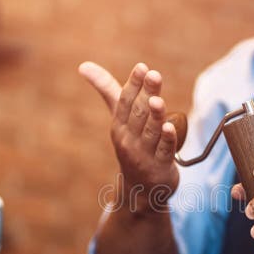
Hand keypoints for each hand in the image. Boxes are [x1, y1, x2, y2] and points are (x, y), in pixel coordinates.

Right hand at [78, 61, 178, 208]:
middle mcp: (129, 139)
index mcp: (119, 125)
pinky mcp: (160, 167)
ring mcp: (144, 154)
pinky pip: (164, 151)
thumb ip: (108, 90)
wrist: (140, 188)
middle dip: (146, 93)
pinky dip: (167, 139)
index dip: (134, 84)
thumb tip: (83, 65)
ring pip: (150, 131)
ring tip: (158, 100)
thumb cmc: (131, 144)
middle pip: (139, 112)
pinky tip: (170, 127)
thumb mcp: (119, 118)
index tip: (142, 67)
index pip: (125, 101)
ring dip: (154, 115)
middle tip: (154, 75)